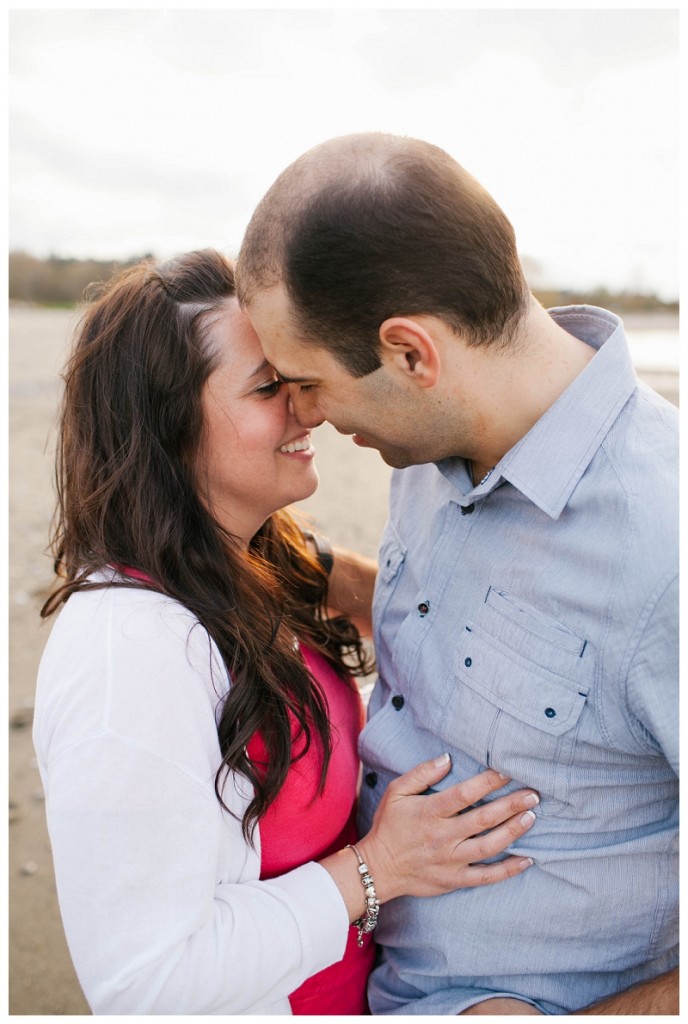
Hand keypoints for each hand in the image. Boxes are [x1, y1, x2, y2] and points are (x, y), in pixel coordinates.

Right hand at [357, 754, 536, 902]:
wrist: (377, 869)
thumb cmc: (389, 826)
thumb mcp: (396, 792)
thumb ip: (421, 774)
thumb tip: (447, 758)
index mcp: (430, 813)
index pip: (465, 794)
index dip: (489, 782)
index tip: (508, 771)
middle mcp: (443, 837)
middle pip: (483, 819)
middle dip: (511, 805)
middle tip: (533, 794)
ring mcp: (450, 861)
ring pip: (489, 846)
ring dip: (513, 831)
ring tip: (531, 817)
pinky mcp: (454, 880)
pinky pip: (486, 877)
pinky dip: (508, 870)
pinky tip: (527, 860)